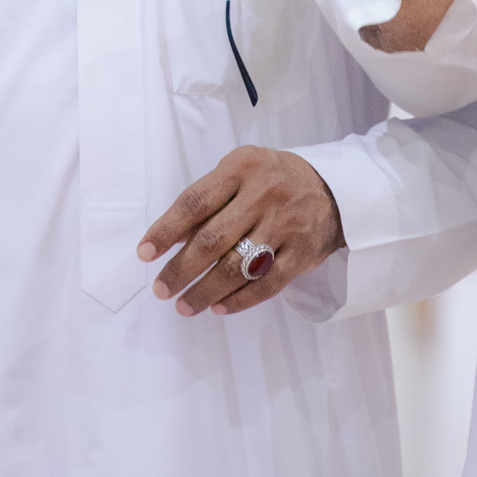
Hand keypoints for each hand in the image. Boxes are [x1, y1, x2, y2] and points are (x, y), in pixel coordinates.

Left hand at [137, 146, 344, 317]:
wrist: (332, 189)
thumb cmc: (271, 180)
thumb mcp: (240, 171)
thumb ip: (209, 199)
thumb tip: (171, 240)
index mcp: (242, 167)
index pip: (195, 202)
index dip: (166, 230)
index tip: (144, 253)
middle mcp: (264, 194)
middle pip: (213, 239)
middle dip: (181, 269)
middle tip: (161, 290)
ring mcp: (286, 225)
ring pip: (237, 267)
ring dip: (205, 292)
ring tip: (184, 306)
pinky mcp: (302, 254)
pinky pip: (266, 285)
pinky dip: (239, 300)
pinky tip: (219, 308)